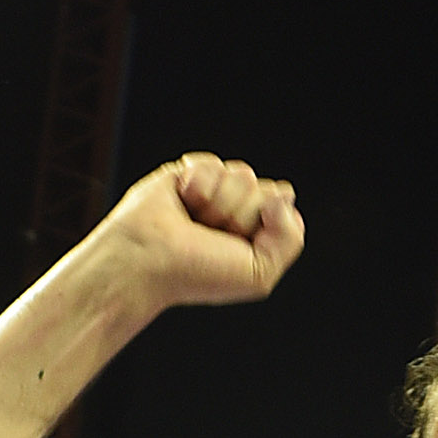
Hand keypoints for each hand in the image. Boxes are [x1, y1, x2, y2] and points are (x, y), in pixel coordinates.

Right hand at [84, 153, 303, 312]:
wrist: (147, 259)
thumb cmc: (197, 274)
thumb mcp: (260, 273)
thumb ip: (290, 239)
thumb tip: (284, 194)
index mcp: (259, 235)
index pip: (284, 206)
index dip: (265, 223)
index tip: (237, 246)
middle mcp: (240, 212)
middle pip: (267, 189)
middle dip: (241, 215)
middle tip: (211, 236)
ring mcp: (216, 192)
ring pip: (242, 174)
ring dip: (219, 203)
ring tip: (195, 221)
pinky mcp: (189, 173)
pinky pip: (212, 163)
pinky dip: (198, 185)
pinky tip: (182, 202)